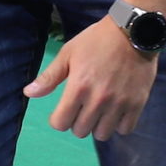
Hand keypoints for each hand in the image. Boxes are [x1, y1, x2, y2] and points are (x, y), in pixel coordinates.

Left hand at [24, 18, 158, 140]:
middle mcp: (98, 99)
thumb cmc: (97, 41)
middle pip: (81, 131)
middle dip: (77, 122)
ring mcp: (119, 103)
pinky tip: (115, 111)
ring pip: (102, 134)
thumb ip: (49, 76)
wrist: (134, 31)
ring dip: (97, 126)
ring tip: (99, 111)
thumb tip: (28, 93)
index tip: (63, 111)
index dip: (58, 119)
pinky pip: (124, 129)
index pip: (61, 123)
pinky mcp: (137, 104)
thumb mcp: (69, 53)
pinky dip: (118, 124)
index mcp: (78, 87)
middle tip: (82, 108)